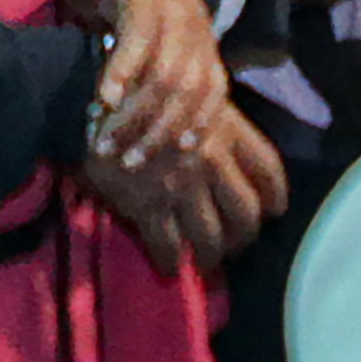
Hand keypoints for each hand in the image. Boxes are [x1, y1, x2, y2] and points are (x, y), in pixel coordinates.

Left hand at [51, 0, 225, 171]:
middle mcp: (184, 24)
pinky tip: (180, 151)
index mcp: (151, 1)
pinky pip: (216, 99)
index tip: (99, 103)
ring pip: (192, 94)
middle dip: (135, 117)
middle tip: (103, 148)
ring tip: (130, 161)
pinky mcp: (216, 66)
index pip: (140, 37)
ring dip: (163, 132)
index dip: (122, 70)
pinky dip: (201, 125)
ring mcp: (204, 47)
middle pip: (166, 77)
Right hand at [79, 102, 288, 275]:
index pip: (268, 168)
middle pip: (246, 213)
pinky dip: (170, 262)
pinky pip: (168, 246)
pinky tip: (168, 267)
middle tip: (235, 243)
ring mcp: (180, 185)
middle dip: (244, 235)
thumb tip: (225, 162)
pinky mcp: (148, 205)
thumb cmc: (135, 94)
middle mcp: (210, 158)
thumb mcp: (185, 99)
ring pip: (211, 237)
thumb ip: (210, 128)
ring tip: (205, 263)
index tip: (274, 210)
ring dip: (211, 256)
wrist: (84, 100)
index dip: (276, 195)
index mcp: (226, 127)